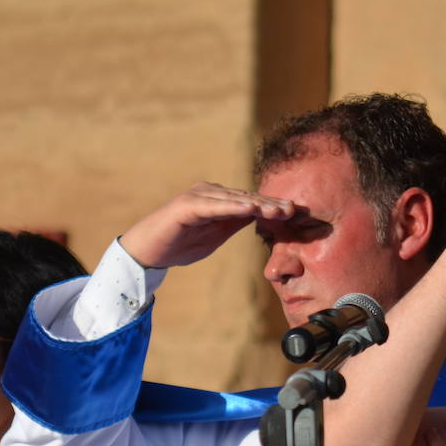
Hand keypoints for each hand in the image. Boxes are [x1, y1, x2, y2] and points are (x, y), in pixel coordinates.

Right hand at [119, 181, 295, 268]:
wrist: (148, 252)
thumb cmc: (180, 244)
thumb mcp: (215, 235)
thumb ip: (234, 223)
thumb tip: (259, 217)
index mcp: (218, 200)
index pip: (251, 202)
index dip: (273, 207)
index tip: (296, 212)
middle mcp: (210, 193)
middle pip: (247, 197)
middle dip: (272, 204)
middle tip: (296, 209)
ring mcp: (198, 197)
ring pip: (235, 199)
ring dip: (258, 205)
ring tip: (280, 210)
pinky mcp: (187, 206)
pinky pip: (214, 206)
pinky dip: (233, 207)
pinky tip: (250, 209)